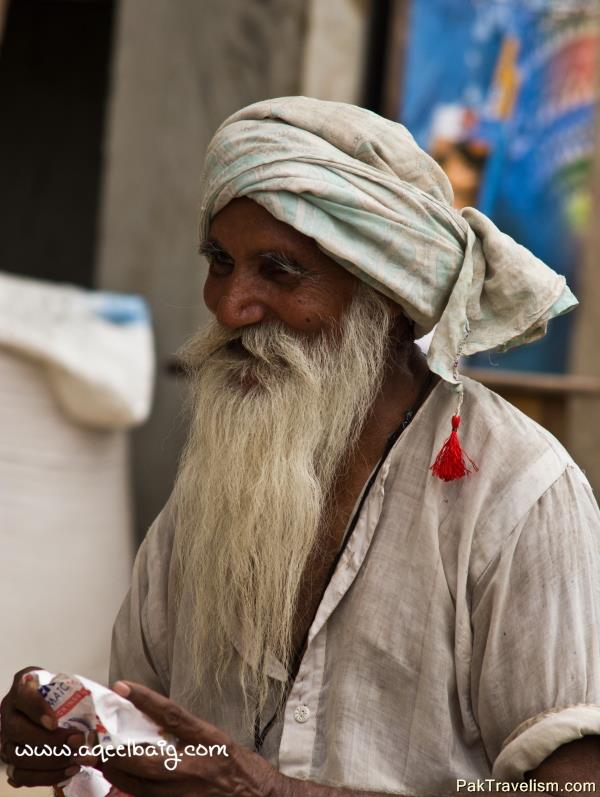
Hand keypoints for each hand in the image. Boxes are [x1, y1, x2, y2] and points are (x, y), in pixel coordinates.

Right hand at [0, 667, 91, 786]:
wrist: (51, 707)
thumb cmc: (63, 693)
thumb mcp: (69, 682)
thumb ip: (82, 688)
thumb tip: (118, 692)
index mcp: (23, 688)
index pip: (24, 696)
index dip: (37, 710)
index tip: (55, 721)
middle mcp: (9, 714)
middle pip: (18, 731)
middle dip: (49, 740)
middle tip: (77, 741)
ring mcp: (8, 739)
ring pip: (19, 756)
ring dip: (50, 760)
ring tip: (77, 758)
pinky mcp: (13, 761)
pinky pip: (23, 775)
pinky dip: (47, 776)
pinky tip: (70, 769)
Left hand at [100, 681, 283, 796]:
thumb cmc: (242, 769)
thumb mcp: (218, 741)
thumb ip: (188, 733)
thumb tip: (158, 722)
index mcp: (208, 741)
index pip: (172, 714)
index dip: (145, 699)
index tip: (122, 686)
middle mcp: (195, 768)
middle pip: (145, 759)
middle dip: (115, 753)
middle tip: (92, 745)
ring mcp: (185, 795)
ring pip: (140, 786)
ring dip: (117, 774)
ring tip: (99, 763)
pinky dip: (132, 791)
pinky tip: (121, 783)